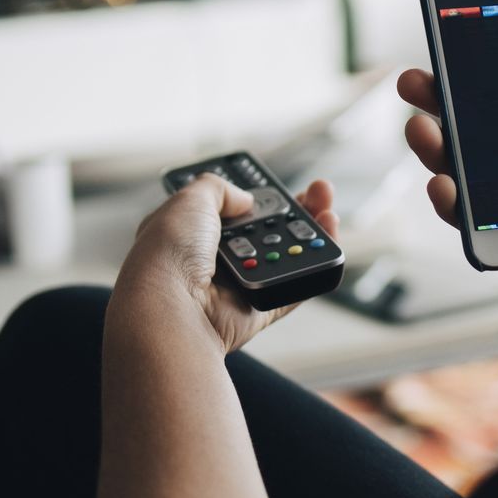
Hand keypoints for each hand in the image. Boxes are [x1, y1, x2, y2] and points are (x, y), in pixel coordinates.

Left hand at [117, 175, 338, 354]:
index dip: (253, 196)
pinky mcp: (259, 310)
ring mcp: (238, 286)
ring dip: (310, 233)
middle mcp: (213, 260)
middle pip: (264, 231)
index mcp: (189, 233)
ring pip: (285, 256)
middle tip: (317, 192)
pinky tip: (329, 239)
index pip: (227, 210)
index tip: (274, 187)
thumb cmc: (168, 255)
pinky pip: (295, 287)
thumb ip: (220, 188)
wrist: (172, 307)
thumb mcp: (189, 199)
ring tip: (328, 210)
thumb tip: (246, 199)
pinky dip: (316, 267)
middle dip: (293, 210)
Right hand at [397, 69, 497, 334]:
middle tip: (415, 82)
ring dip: (435, 147)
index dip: (489, 70)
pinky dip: (449, 201)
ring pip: (466, 168)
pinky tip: (441, 185)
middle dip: (441, 101)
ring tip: (419, 130)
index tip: (456, 46)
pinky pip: (472, 218)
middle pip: (481, 125)